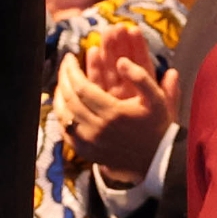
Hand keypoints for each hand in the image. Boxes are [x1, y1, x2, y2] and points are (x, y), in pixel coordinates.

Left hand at [56, 26, 179, 185]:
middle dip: (64, 78)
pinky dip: (61, 115)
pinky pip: (65, 131)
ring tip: (62, 81)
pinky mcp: (85, 152)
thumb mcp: (157, 100)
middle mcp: (97, 129)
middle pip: (69, 99)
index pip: (81, 87)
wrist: (155, 160)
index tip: (69, 57)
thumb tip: (121, 61)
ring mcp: (89, 143)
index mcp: (113, 113)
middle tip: (64, 65)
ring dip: (59, 95)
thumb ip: (141, 78)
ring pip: (63, 115)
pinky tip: (63, 104)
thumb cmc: (156, 126)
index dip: (72, 70)